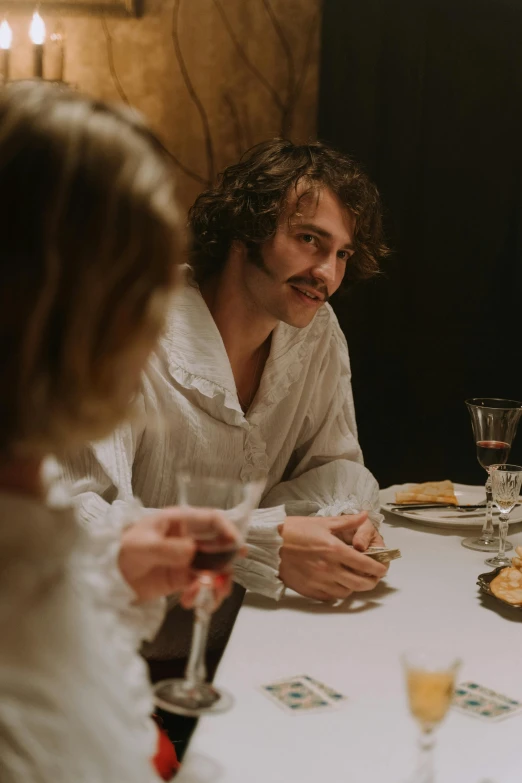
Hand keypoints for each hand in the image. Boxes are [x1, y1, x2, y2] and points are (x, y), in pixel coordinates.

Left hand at [118, 507, 238, 602]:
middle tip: (223, 581)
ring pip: (214, 569)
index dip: (227, 530)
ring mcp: (186, 560)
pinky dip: (203, 596)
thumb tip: (194, 553)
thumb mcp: (143, 546)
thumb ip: (170, 549)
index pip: (212, 520)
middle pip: (219, 546)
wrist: (105, 578)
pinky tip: (192, 602)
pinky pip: (201, 586)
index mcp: (179, 521)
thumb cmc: (120, 551)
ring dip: (217, 584)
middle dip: (226, 564)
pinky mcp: (181, 579)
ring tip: (209, 598)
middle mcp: (187, 538)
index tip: (235, 546)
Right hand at [278, 513, 386, 601]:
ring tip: (354, 578)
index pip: (365, 564)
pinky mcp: (310, 591)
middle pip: (360, 583)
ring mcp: (319, 582)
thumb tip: (364, 516)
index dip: (378, 568)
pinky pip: (331, 597)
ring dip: (354, 586)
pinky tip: (336, 582)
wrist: (269, 545)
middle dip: (371, 581)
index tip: (382, 568)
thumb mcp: (321, 522)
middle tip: (373, 577)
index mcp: (334, 550)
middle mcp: (329, 569)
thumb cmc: (293, 531)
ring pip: (347, 592)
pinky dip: (338, 592)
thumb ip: (346, 522)